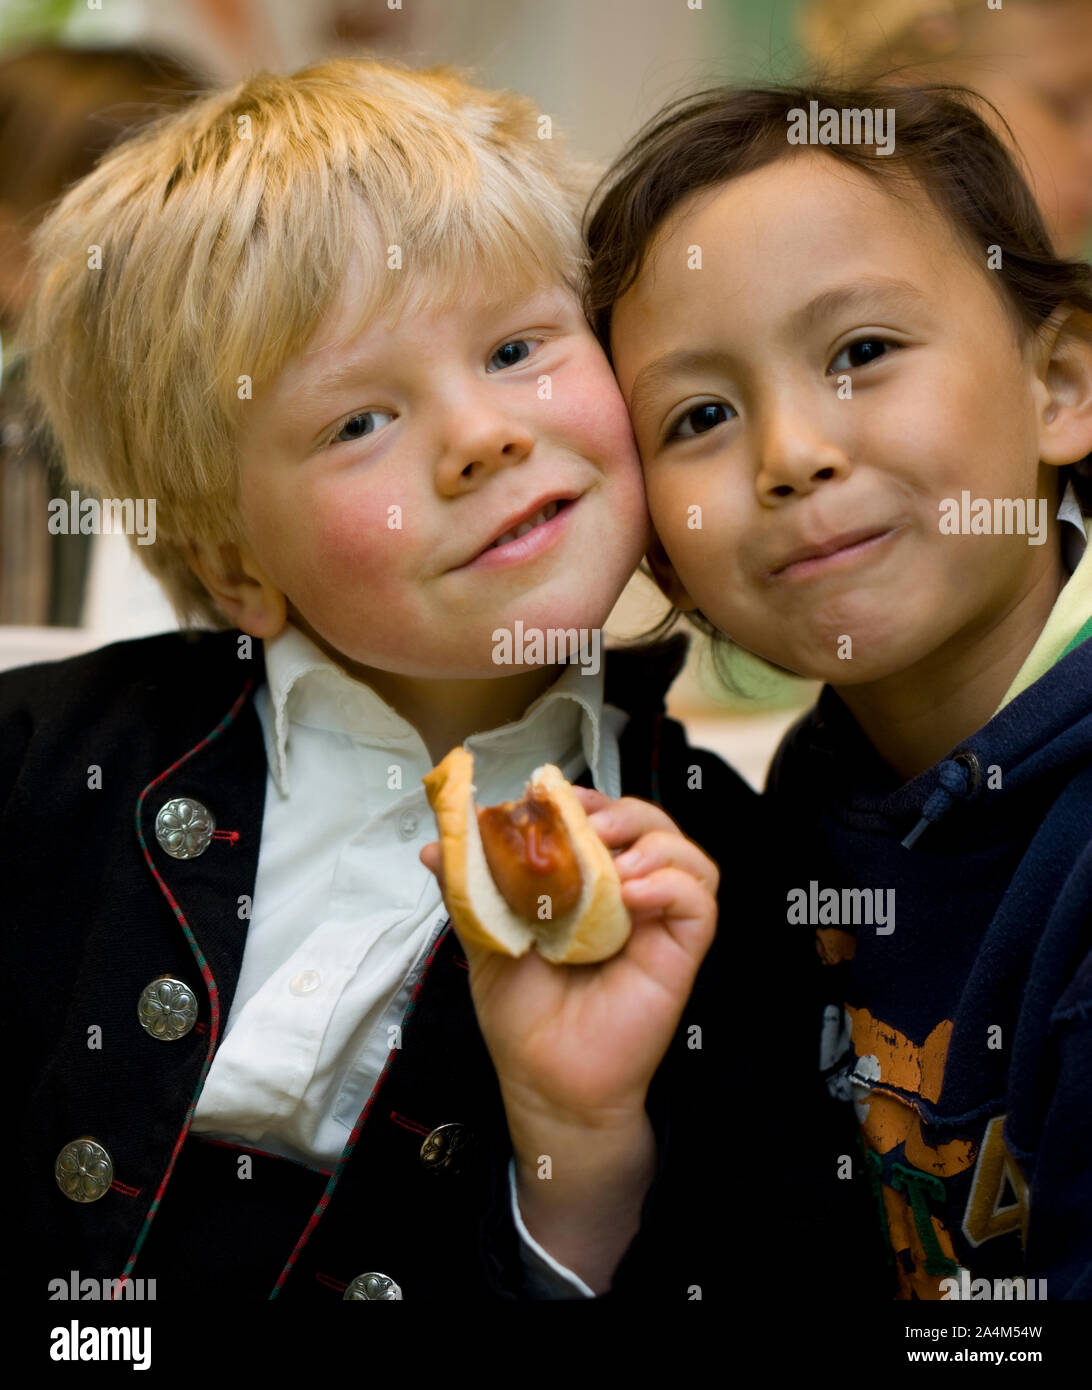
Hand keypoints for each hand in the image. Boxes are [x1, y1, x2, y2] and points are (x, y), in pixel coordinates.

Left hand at [419, 789, 717, 1129]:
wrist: (543, 1080)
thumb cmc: (521, 1014)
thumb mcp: (487, 939)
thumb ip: (469, 890)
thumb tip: (433, 846)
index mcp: (589, 885)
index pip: (605, 820)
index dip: (587, 799)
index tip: (553, 798)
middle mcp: (630, 897)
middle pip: (651, 824)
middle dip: (620, 811)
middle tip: (585, 825)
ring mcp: (658, 922)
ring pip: (686, 853)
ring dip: (652, 840)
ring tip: (613, 862)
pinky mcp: (681, 951)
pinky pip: (699, 900)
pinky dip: (671, 883)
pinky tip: (632, 894)